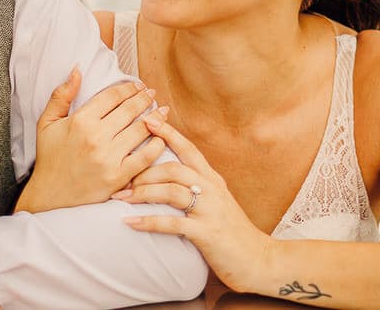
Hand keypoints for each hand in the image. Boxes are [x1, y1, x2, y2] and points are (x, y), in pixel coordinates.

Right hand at [14, 68, 168, 213]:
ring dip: (155, 118)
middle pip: (129, 110)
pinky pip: (145, 157)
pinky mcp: (118, 177)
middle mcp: (96, 138)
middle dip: (144, 99)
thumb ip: (61, 94)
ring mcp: (109, 158)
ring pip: (140, 130)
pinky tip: (162, 137)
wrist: (50, 196)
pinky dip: (157, 145)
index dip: (128, 88)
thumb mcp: (47, 122)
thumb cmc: (50, 157)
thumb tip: (77, 69)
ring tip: (162, 111)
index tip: (138, 85)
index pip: (112, 96)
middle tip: (152, 94)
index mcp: (80, 121)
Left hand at [117, 116, 274, 293]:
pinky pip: (172, 223)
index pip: (188, 149)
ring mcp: (210, 210)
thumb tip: (169, 176)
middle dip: (144, 170)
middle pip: (174, 168)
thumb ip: (198, 186)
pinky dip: (149, 221)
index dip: (168, 133)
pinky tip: (130, 222)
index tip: (147, 120)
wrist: (258, 260)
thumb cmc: (232, 231)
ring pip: (171, 191)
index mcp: (212, 179)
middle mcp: (212, 189)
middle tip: (120, 177)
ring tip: (121, 197)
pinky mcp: (207, 233)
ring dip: (142, 193)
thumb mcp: (216, 201)